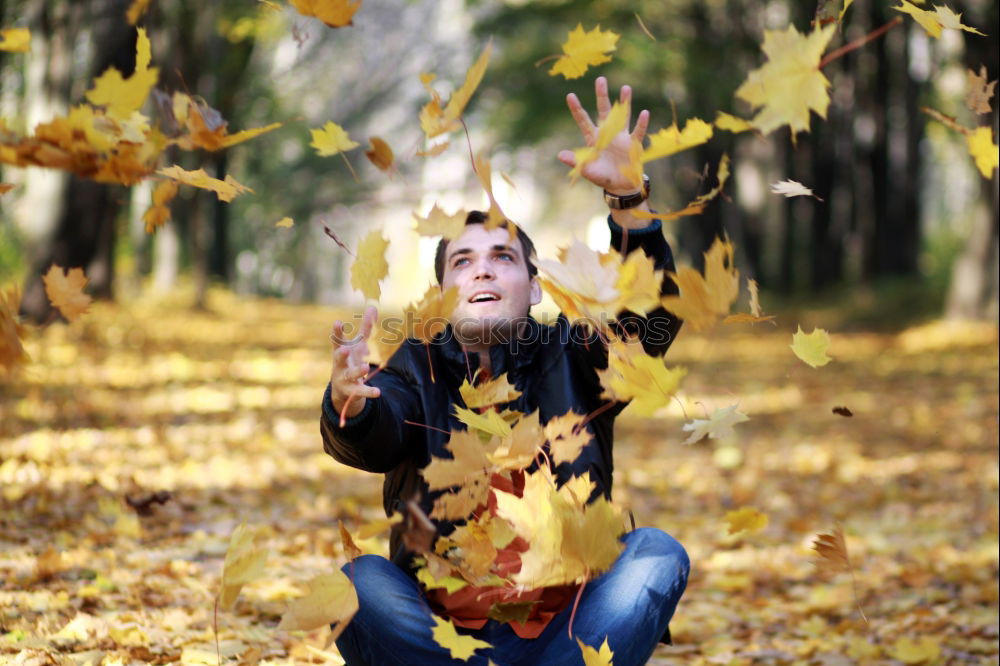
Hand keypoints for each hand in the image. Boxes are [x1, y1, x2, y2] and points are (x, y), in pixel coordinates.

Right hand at [329, 305, 379, 418]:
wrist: (342, 389)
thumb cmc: (350, 360)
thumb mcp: (357, 345)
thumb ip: (365, 328)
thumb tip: (372, 307)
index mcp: (341, 351)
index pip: (338, 341)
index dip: (337, 332)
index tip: (337, 323)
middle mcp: (340, 365)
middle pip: (338, 359)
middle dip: (341, 354)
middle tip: (345, 349)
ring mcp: (345, 378)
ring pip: (350, 375)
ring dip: (357, 371)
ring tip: (365, 368)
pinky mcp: (352, 391)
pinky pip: (360, 391)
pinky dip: (368, 392)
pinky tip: (378, 392)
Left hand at [557, 76, 649, 193]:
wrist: (620, 185)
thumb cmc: (601, 176)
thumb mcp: (586, 170)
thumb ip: (575, 162)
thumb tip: (560, 155)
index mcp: (593, 139)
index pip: (583, 121)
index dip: (577, 109)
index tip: (570, 95)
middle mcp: (607, 133)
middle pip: (604, 111)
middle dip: (602, 96)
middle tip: (600, 79)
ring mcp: (621, 137)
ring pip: (623, 116)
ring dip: (625, 103)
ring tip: (625, 88)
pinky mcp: (633, 144)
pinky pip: (638, 132)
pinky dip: (641, 123)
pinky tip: (644, 113)